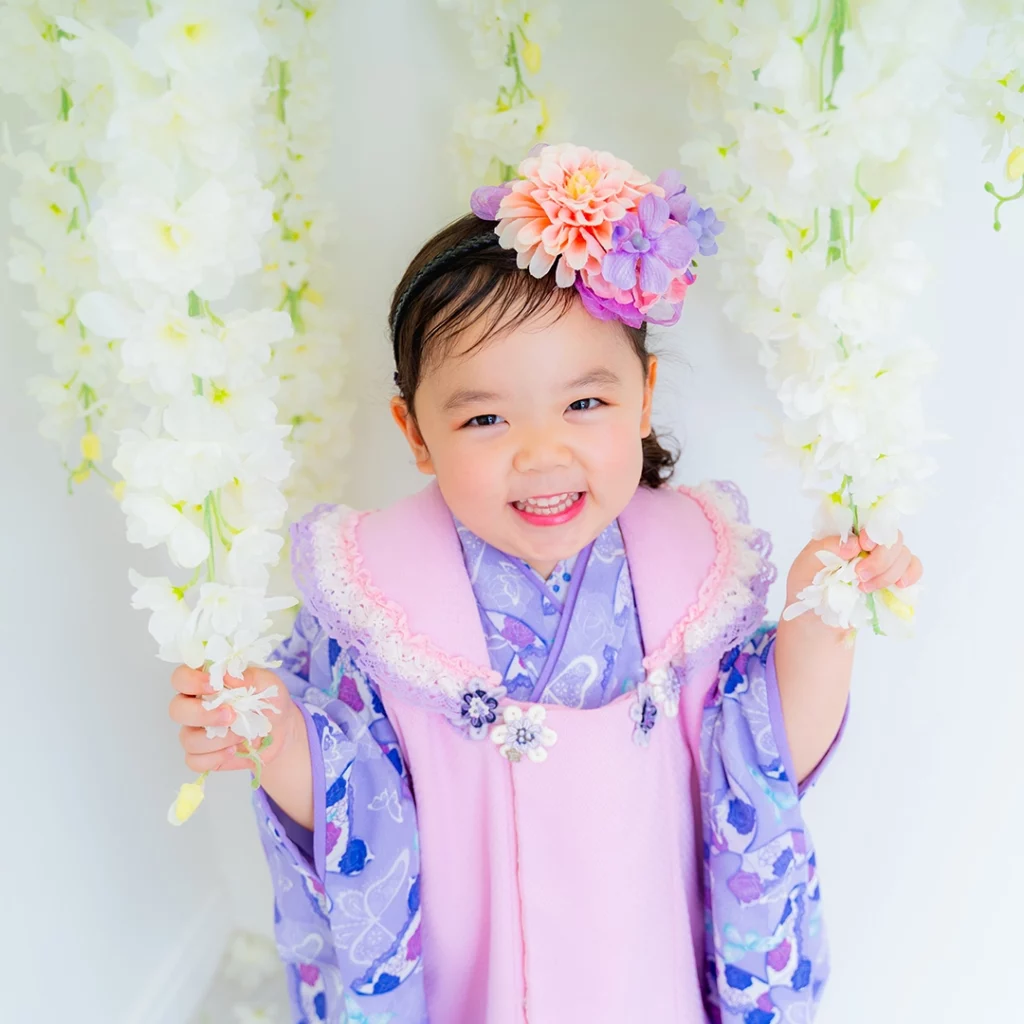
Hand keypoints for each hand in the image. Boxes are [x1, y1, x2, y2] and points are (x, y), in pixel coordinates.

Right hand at [169, 665, 300, 774]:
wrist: (282, 732)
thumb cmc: (269, 701)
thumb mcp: (267, 683)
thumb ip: (249, 676)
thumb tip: (228, 676)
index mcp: (205, 683)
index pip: (181, 677)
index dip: (190, 681)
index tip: (215, 686)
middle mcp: (194, 706)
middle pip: (176, 710)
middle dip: (202, 714)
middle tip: (231, 715)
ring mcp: (196, 731)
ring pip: (187, 738)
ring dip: (216, 739)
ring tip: (242, 734)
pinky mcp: (202, 754)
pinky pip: (194, 760)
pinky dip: (215, 757)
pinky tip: (233, 750)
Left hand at [787, 528, 922, 603]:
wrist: (813, 619)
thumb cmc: (806, 586)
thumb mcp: (806, 562)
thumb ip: (828, 547)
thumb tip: (854, 544)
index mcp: (847, 534)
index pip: (871, 521)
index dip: (874, 532)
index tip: (864, 546)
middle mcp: (867, 545)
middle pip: (892, 538)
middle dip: (881, 558)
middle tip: (860, 576)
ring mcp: (882, 561)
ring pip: (904, 554)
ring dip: (888, 573)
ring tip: (864, 588)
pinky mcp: (892, 580)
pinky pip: (913, 568)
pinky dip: (911, 575)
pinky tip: (899, 585)